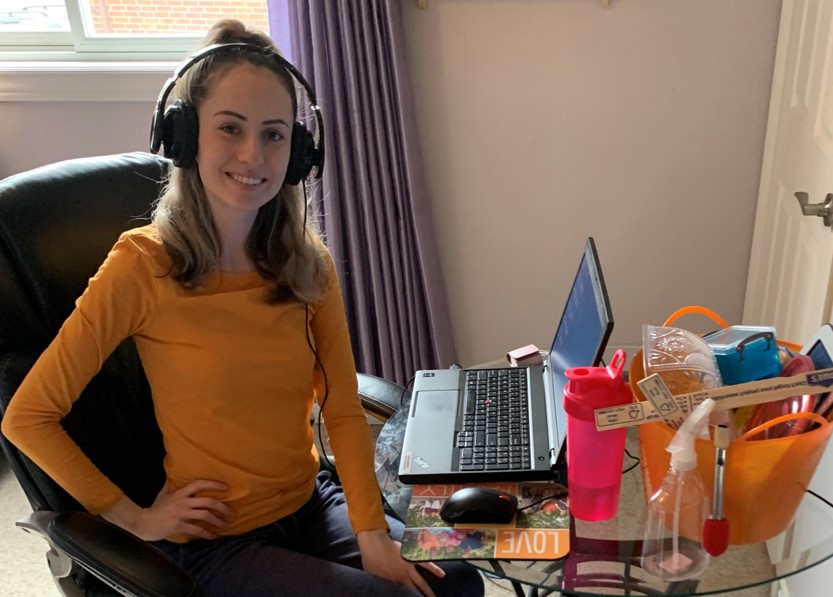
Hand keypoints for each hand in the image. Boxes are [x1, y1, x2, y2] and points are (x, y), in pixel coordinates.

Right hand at [104, 479, 233, 540]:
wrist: (143, 522)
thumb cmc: (154, 509)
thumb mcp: (163, 493)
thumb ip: (171, 485)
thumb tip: (173, 474)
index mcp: (181, 493)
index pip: (200, 484)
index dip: (214, 484)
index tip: (226, 488)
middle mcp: (183, 502)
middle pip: (208, 501)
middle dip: (222, 507)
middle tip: (231, 512)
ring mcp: (181, 514)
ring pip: (205, 515)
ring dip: (218, 521)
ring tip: (225, 525)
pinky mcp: (178, 526)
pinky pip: (197, 530)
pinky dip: (207, 534)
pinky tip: (213, 536)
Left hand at [357, 529, 444, 596]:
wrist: (374, 543)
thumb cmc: (370, 559)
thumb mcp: (372, 576)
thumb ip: (379, 583)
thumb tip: (378, 591)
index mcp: (393, 582)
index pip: (402, 595)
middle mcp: (403, 577)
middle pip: (415, 591)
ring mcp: (409, 567)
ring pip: (422, 582)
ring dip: (428, 591)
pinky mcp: (412, 557)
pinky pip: (425, 564)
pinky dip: (434, 569)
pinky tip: (442, 574)